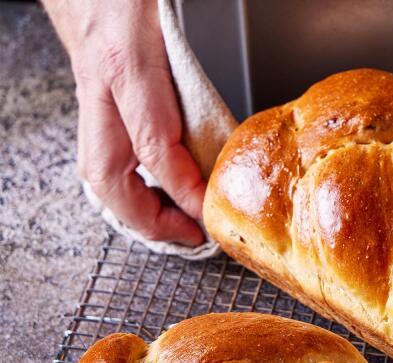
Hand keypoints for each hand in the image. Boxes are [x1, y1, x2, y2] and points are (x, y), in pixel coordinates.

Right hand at [43, 0, 204, 244]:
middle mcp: (104, 84)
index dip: (180, 186)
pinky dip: (127, 185)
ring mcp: (93, 91)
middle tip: (187, 235)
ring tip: (173, 226)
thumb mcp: (167, 16)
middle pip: (108, 175)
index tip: (207, 211)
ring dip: (132, 209)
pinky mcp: (94, 93)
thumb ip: (196, 73)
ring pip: (98, 170)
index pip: (153, 143)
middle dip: (145, 218)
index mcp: (127, 63)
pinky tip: (153, 192)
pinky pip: (103, 153)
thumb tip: (225, 129)